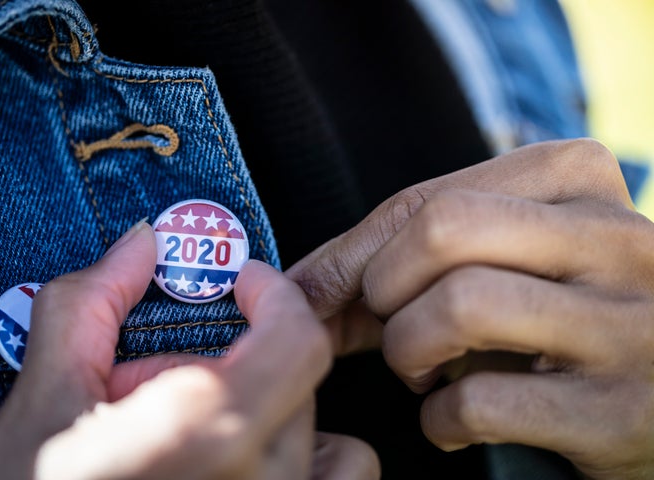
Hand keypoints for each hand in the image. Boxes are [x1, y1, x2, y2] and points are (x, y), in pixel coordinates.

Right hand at [0, 223, 378, 479]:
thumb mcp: (42, 400)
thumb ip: (92, 305)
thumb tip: (139, 245)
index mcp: (205, 432)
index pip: (297, 339)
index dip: (275, 295)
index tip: (244, 284)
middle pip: (296, 382)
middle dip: (235, 361)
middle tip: (159, 386)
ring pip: (321, 435)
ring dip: (273, 412)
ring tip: (200, 434)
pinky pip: (335, 479)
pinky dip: (305, 460)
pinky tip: (238, 464)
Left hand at [287, 139, 653, 478]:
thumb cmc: (556, 315)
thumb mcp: (505, 259)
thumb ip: (416, 255)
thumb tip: (301, 286)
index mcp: (578, 180)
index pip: (426, 199)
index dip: (348, 254)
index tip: (310, 291)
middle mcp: (615, 240)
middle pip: (440, 231)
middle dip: (380, 290)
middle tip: (386, 326)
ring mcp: (627, 324)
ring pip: (458, 306)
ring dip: (407, 352)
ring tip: (421, 372)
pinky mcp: (619, 411)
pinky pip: (480, 402)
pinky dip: (438, 421)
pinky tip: (451, 422)